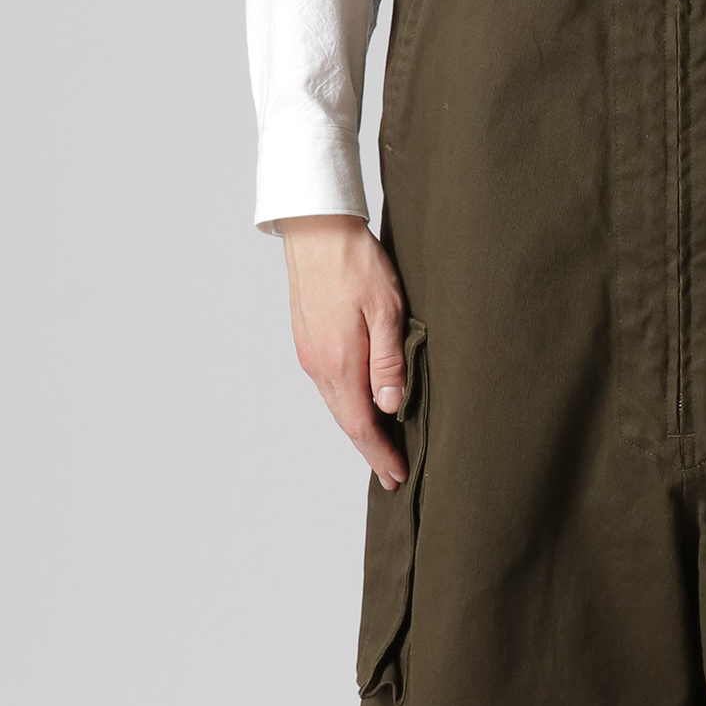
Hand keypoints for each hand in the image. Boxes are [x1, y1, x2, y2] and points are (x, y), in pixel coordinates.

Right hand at [277, 216, 409, 488]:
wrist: (316, 228)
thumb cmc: (355, 262)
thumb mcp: (386, 310)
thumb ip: (389, 361)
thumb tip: (391, 405)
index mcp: (339, 363)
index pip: (361, 425)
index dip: (380, 454)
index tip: (397, 476)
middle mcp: (319, 365)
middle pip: (346, 421)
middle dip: (370, 450)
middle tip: (392, 473)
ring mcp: (309, 353)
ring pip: (336, 404)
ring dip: (358, 428)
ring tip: (381, 446)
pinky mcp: (307, 340)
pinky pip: (329, 385)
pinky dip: (346, 404)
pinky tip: (361, 405)